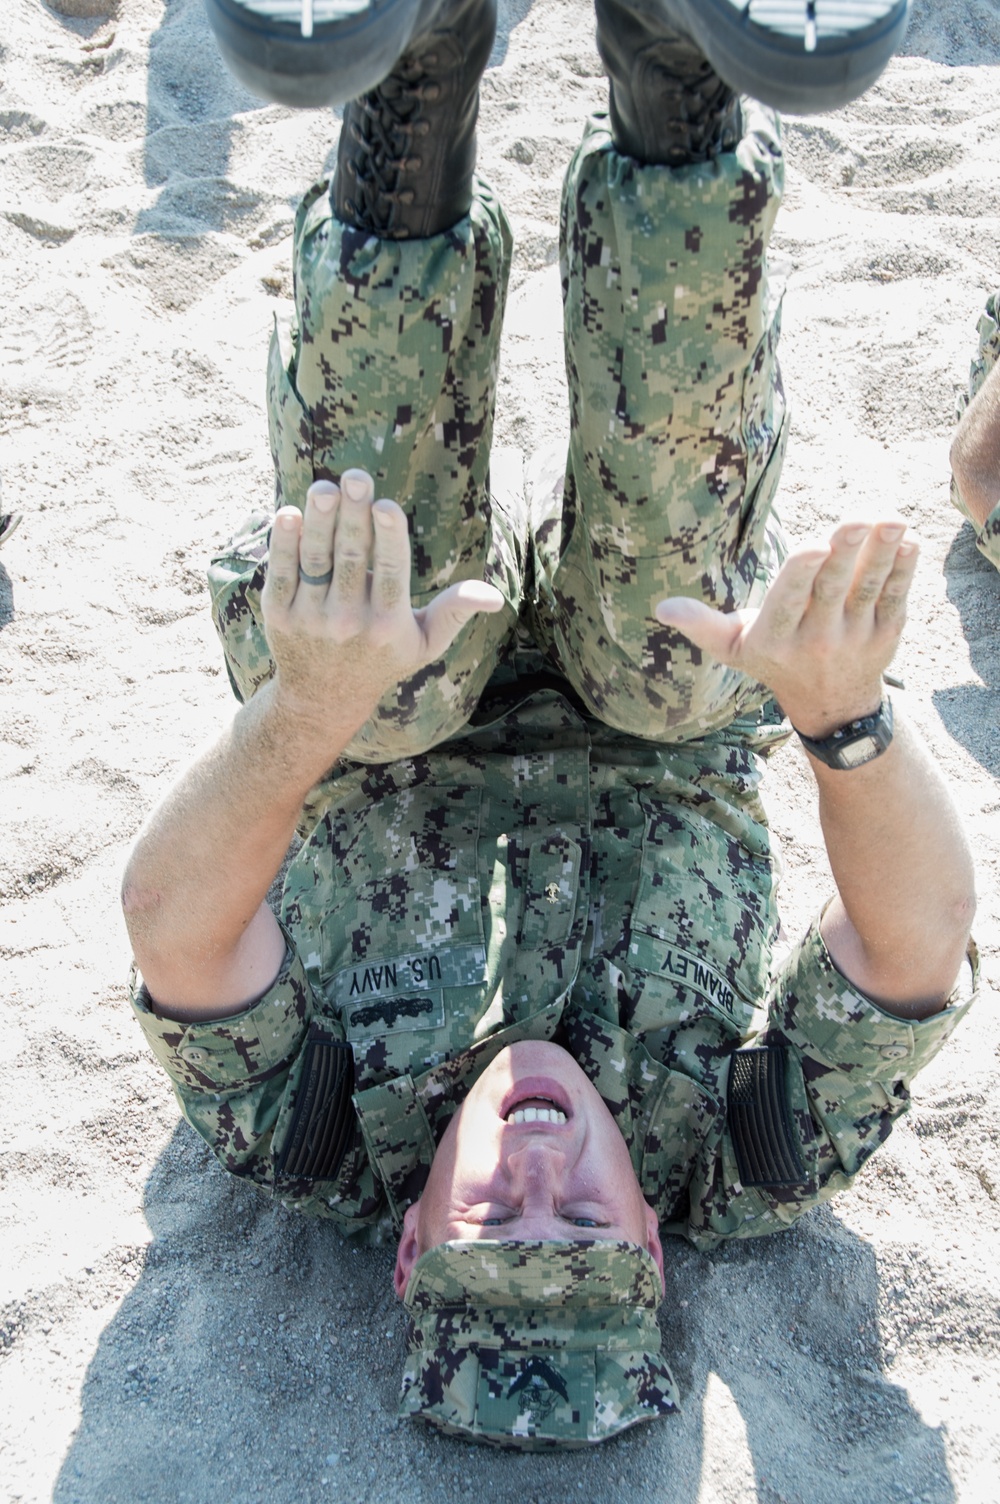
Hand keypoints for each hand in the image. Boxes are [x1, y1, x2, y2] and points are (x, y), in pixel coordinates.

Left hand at [262, 471, 503, 734]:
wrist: (323, 697)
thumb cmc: (382, 659)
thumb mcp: (425, 644)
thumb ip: (454, 613)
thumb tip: (495, 596)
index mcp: (387, 623)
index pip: (391, 574)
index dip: (388, 538)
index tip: (386, 504)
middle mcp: (348, 621)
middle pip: (352, 559)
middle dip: (353, 515)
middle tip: (355, 477)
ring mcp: (311, 617)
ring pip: (316, 560)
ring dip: (318, 522)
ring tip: (324, 488)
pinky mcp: (279, 615)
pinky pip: (281, 573)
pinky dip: (282, 544)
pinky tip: (289, 513)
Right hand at [655, 520, 917, 737]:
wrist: (830, 704)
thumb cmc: (773, 660)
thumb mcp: (732, 649)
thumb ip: (700, 625)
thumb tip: (661, 607)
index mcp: (775, 637)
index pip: (789, 599)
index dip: (803, 572)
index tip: (815, 545)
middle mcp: (816, 639)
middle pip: (832, 588)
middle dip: (845, 553)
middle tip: (858, 519)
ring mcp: (855, 636)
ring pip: (869, 588)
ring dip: (882, 553)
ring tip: (892, 519)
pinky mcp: (886, 633)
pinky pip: (896, 598)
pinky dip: (904, 571)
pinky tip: (908, 541)